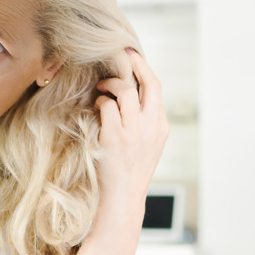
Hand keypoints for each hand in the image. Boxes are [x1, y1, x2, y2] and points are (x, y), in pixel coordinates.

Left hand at [94, 50, 168, 224]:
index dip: (143, 68)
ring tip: (101, 87)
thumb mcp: (142, 146)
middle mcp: (152, 127)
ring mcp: (134, 132)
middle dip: (133, 63)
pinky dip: (99, 103)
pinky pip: (107, 107)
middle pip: (148, 83)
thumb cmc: (125, 172)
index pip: (156, 88)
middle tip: (118, 54)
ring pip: (127, 91)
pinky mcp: (115, 138)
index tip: (131, 55)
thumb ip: (139, 122)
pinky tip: (94, 108)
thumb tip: (124, 96)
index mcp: (160, 126)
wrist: (121, 200)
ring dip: (111, 84)